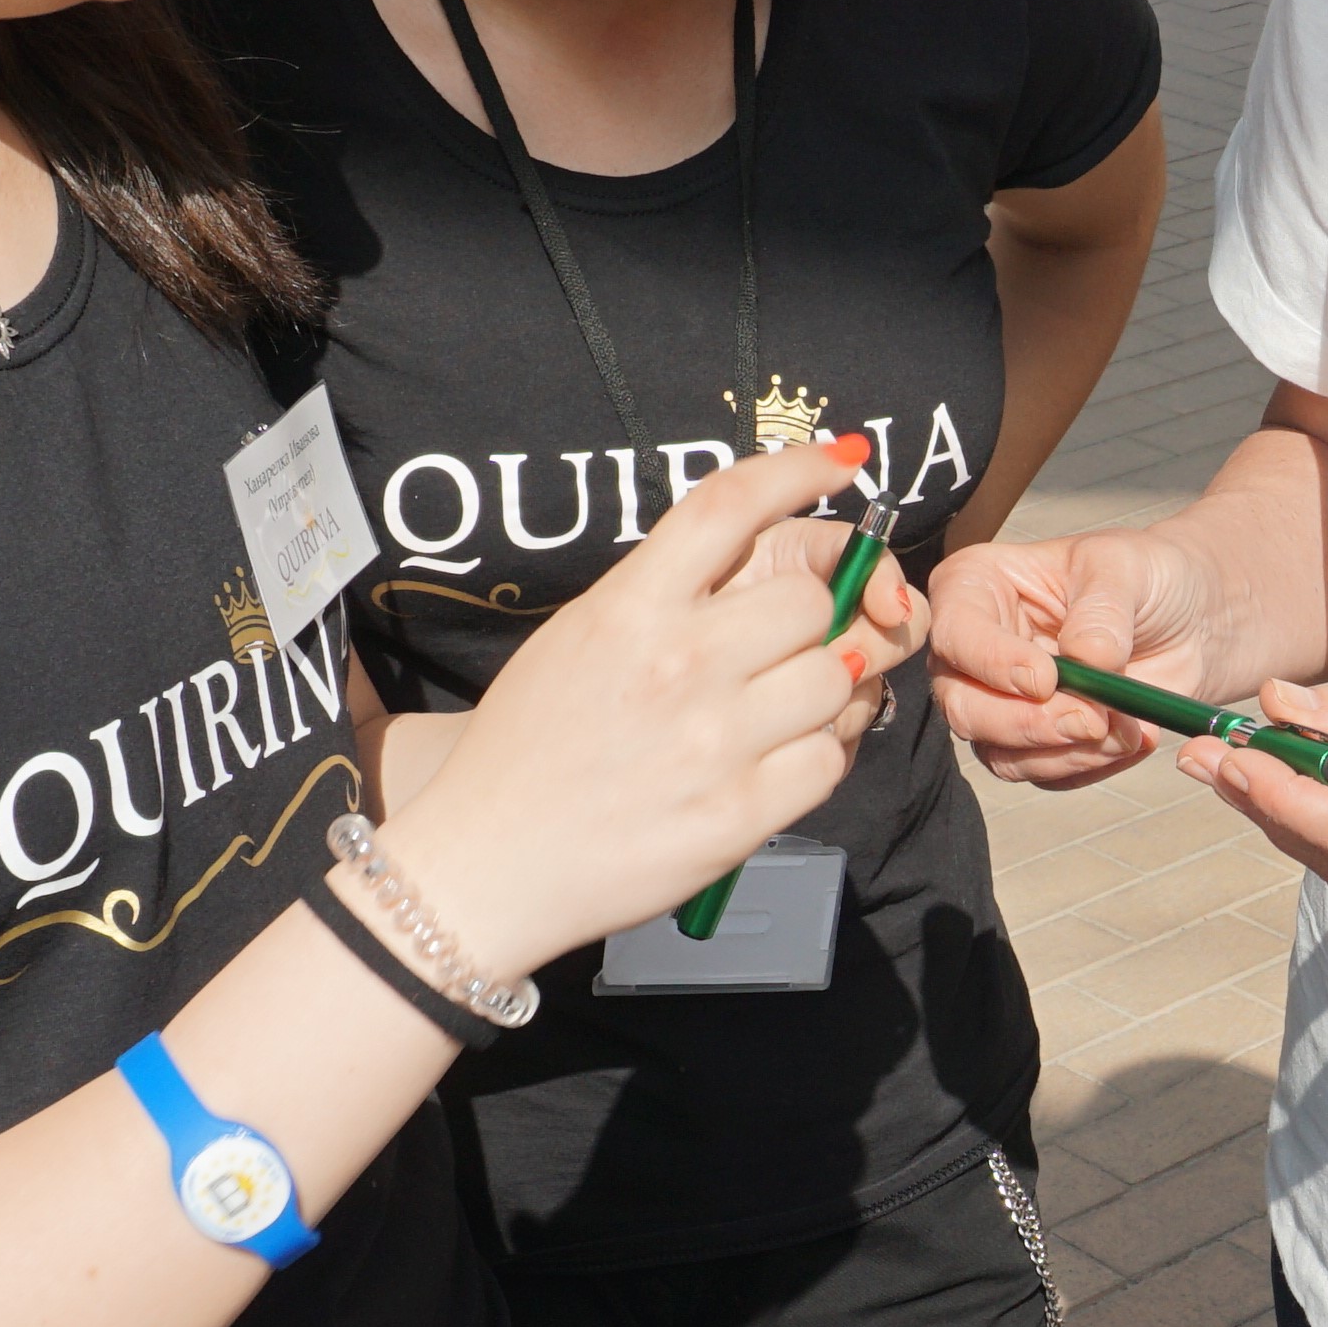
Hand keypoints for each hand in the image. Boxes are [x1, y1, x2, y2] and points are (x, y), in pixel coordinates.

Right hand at [373, 433, 912, 970]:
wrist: (487, 864)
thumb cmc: (528, 747)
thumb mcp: (579, 638)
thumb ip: (661, 595)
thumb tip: (753, 560)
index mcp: (629, 608)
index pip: (730, 507)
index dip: (799, 470)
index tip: (840, 461)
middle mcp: (677, 664)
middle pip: (809, 601)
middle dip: (807, 621)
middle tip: (772, 652)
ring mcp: (713, 742)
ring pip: (834, 679)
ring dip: (817, 692)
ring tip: (768, 715)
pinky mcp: (739, 815)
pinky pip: (828, 760)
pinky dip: (814, 758)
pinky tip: (768, 764)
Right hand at [932, 525, 1248, 784]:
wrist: (1188, 621)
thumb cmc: (1144, 576)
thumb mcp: (1126, 567)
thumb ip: (1102, 611)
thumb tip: (1084, 658)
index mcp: (975, 586)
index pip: (955, 634)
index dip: (993, 663)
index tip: (1046, 680)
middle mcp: (975, 651)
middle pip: (964, 708)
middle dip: (1029, 725)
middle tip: (1093, 720)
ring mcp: (1000, 703)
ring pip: (1002, 754)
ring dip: (1070, 752)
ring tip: (1129, 729)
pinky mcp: (1036, 744)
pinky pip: (1047, 774)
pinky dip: (1092, 765)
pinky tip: (1135, 738)